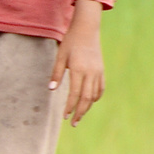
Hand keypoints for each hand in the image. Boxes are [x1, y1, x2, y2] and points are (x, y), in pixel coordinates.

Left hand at [51, 0, 103, 123]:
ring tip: (79, 115)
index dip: (69, 107)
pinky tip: (89, 102)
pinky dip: (95, 98)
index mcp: (78, 70)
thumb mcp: (60, 56)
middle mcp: (90, 73)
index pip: (74, 94)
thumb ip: (56, 73)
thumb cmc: (70, 42)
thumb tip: (51, 89)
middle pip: (86, 99)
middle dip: (79, 113)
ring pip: (94, 96)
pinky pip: (100, 89)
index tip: (64, 116)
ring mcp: (98, 72)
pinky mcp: (101, 71)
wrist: (87, 30)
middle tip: (73, 123)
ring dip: (87, 107)